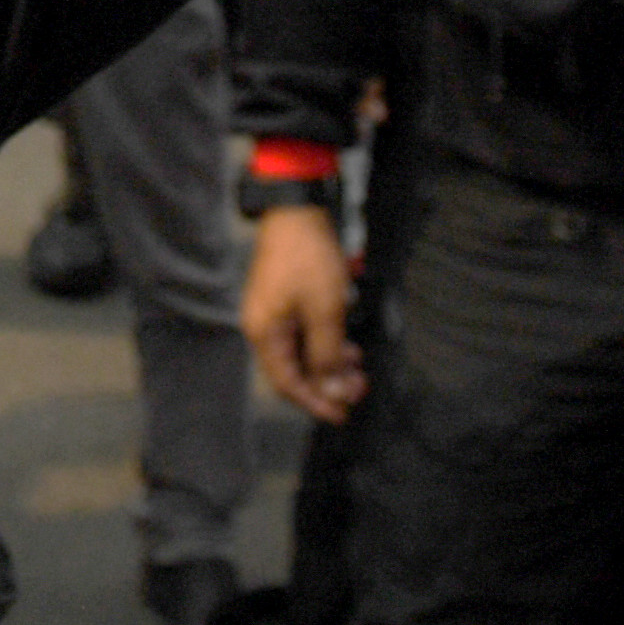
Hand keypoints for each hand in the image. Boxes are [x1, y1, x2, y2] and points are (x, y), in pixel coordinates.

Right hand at [242, 201, 362, 422]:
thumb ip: (327, 353)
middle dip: (327, 383)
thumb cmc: (307, 258)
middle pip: (293, 370)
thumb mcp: (324, 309)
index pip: (286, 383)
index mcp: (265, 334)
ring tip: (358, 368)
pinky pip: (304, 334)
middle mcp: (264, 328)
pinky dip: (325, 344)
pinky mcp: (285, 300)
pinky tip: (347, 345)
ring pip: (302, 353)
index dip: (314, 402)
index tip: (341, 414)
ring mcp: (274, 313)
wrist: (297, 210)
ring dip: (330, 364)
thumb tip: (331, 389)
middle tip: (359, 388)